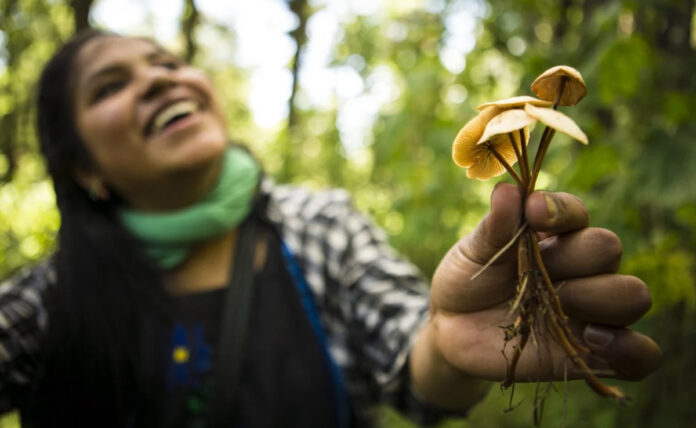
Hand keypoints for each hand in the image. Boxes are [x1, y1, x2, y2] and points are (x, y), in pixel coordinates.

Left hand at [410, 183, 660, 408]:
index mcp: (553, 235)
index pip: (576, 212)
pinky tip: (591, 340)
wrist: (452, 329)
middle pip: (608, 248)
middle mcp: (580, 267)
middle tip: (534, 278)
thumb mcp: (472, 252)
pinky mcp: (595, 353)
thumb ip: (494, 227)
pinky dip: (630, 349)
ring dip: (598, 298)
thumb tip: (508, 190)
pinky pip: (642, 355)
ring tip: (559, 305)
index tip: (533, 212)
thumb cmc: (468, 280)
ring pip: (632, 295)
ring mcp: (591, 310)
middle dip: (572, 257)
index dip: (560, 210)